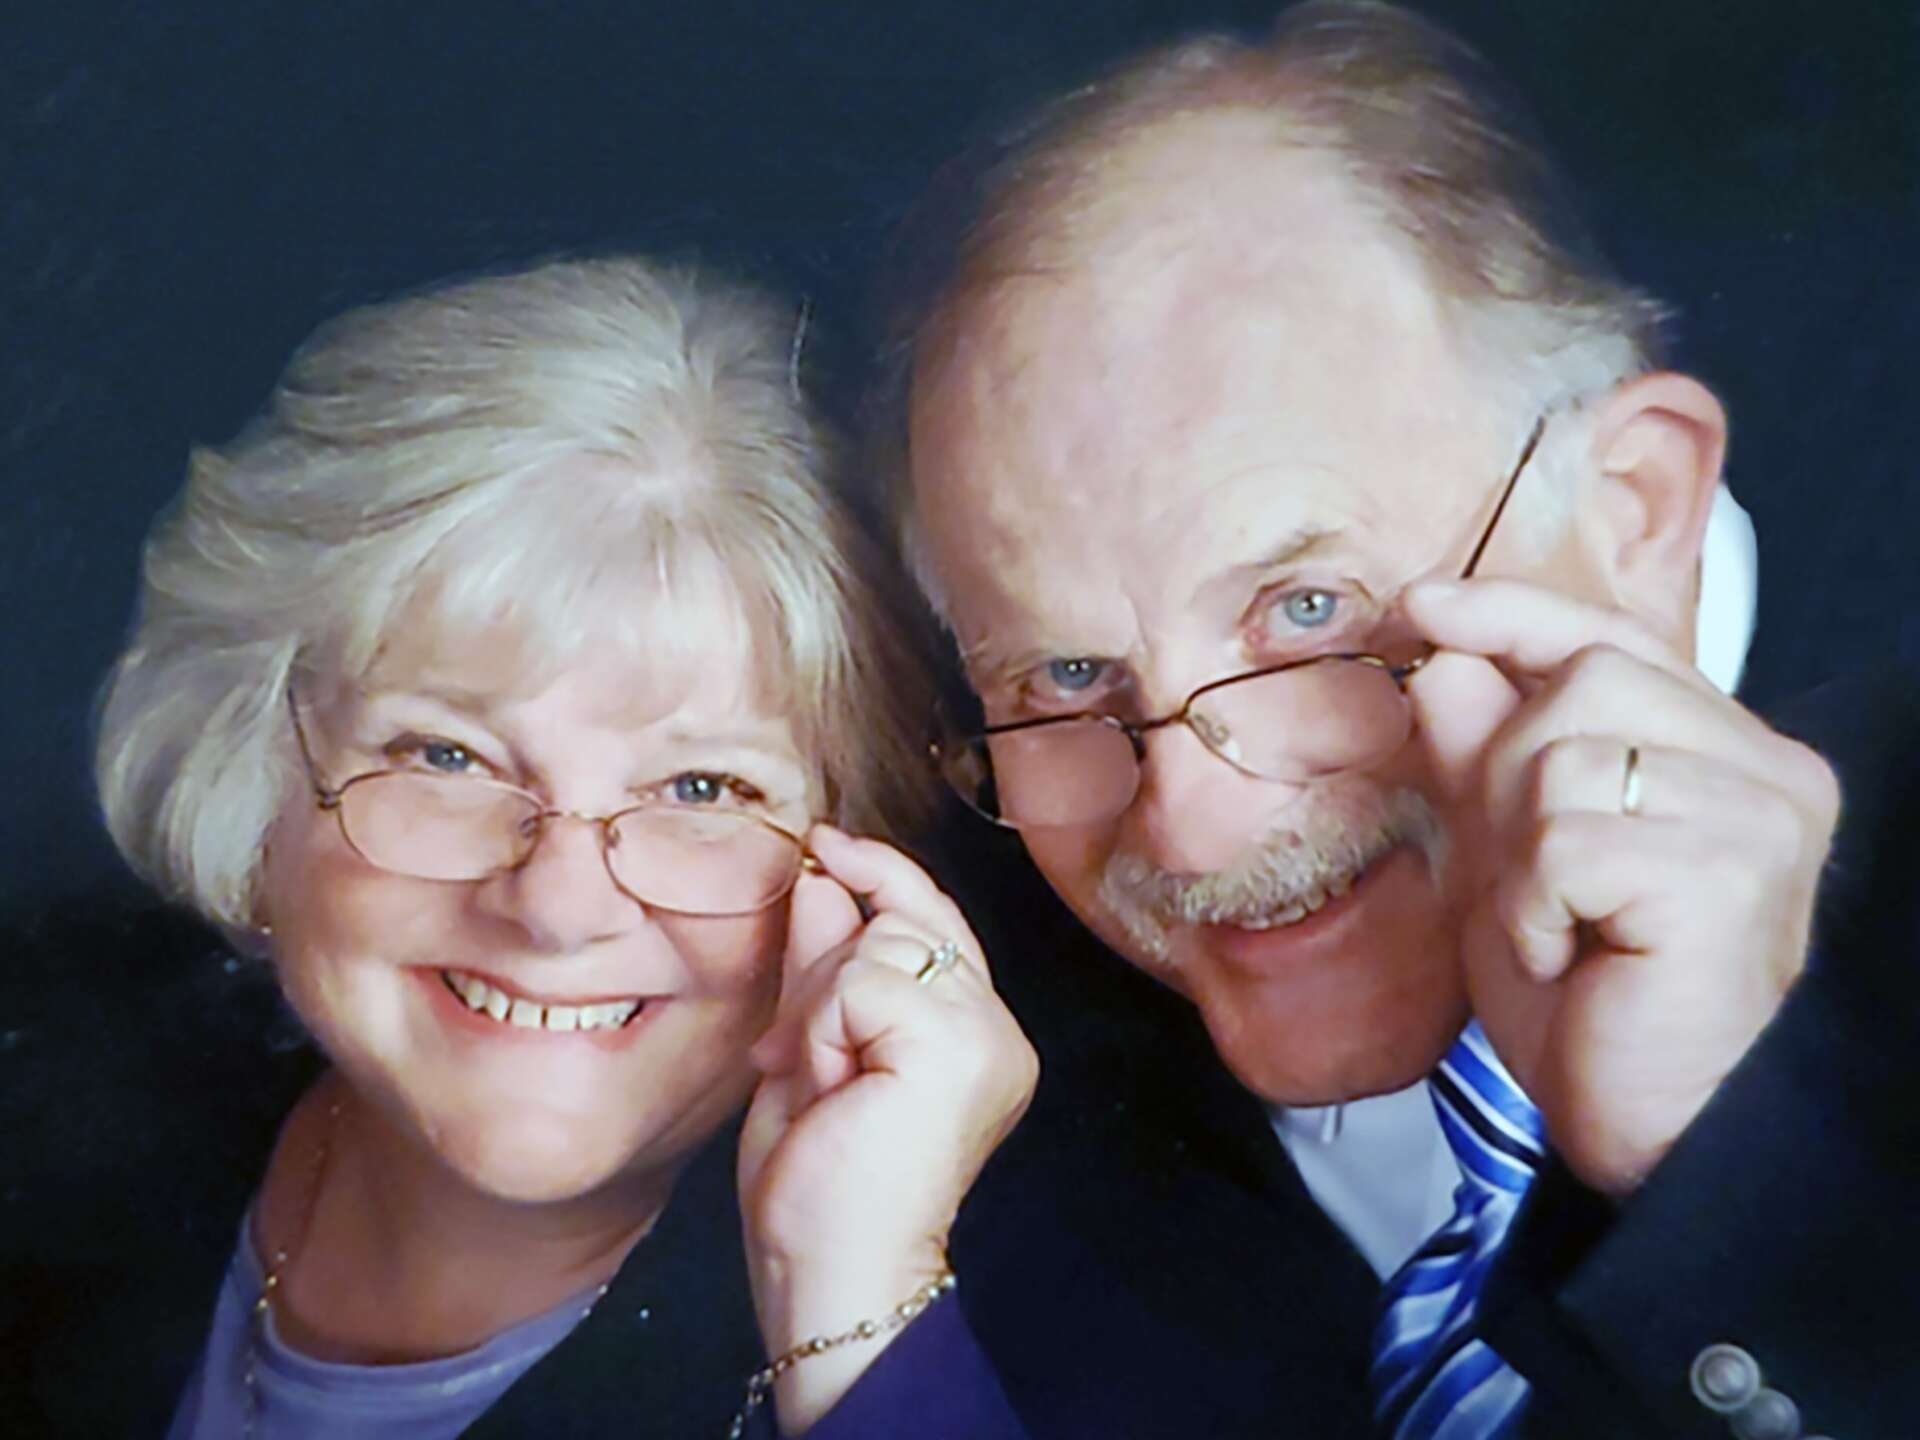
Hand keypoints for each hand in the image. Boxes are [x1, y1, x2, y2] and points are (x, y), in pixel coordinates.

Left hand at [737, 824, 1036, 1430]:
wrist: (827, 1279)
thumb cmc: (814, 1192)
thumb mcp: (810, 1053)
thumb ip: (824, 967)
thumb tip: (823, 876)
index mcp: (974, 1038)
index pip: (936, 923)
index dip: (884, 875)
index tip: (826, 843)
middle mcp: (998, 1032)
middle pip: (905, 923)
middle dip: (829, 975)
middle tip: (802, 1063)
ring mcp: (988, 1037)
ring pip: (880, 945)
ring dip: (821, 1013)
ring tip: (822, 1088)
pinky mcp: (960, 1045)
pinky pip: (863, 978)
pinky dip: (823, 1030)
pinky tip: (830, 1088)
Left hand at [1404, 578, 1838, 1197]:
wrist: (1645, 1126)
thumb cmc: (1590, 1000)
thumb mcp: (1509, 860)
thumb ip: (1480, 758)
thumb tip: (1445, 657)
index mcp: (1723, 751)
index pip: (1612, 638)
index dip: (1510, 613)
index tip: (1422, 604)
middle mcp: (1766, 767)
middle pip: (1580, 682)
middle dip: (1507, 778)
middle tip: (1533, 883)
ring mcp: (1759, 814)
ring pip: (1562, 757)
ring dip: (1520, 857)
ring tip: (1563, 929)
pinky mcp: (1730, 870)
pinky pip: (1565, 838)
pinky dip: (1535, 905)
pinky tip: (1576, 956)